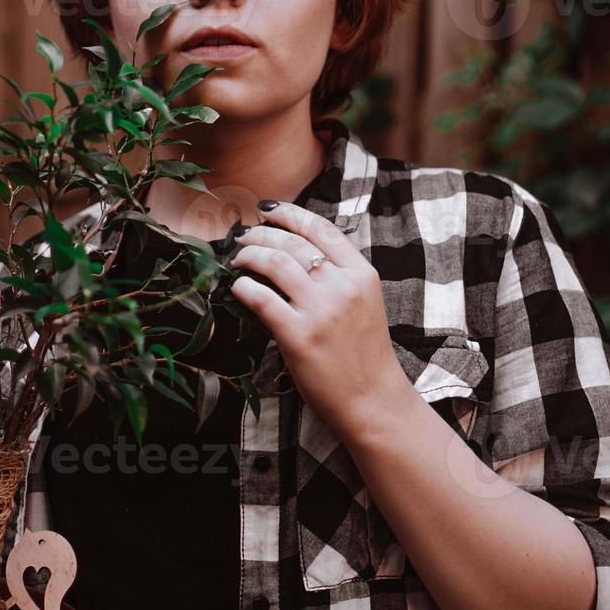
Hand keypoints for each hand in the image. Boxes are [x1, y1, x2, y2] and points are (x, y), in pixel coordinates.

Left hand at [228, 200, 407, 436]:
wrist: (372, 399)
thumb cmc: (363, 354)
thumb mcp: (363, 303)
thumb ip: (338, 276)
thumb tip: (295, 251)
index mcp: (361, 275)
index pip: (322, 229)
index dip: (290, 213)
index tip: (267, 210)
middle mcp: (343, 287)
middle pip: (292, 242)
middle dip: (260, 234)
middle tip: (242, 237)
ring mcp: (321, 310)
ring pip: (275, 262)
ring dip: (248, 255)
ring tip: (236, 260)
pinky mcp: (299, 335)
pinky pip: (260, 298)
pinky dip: (243, 287)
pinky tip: (237, 288)